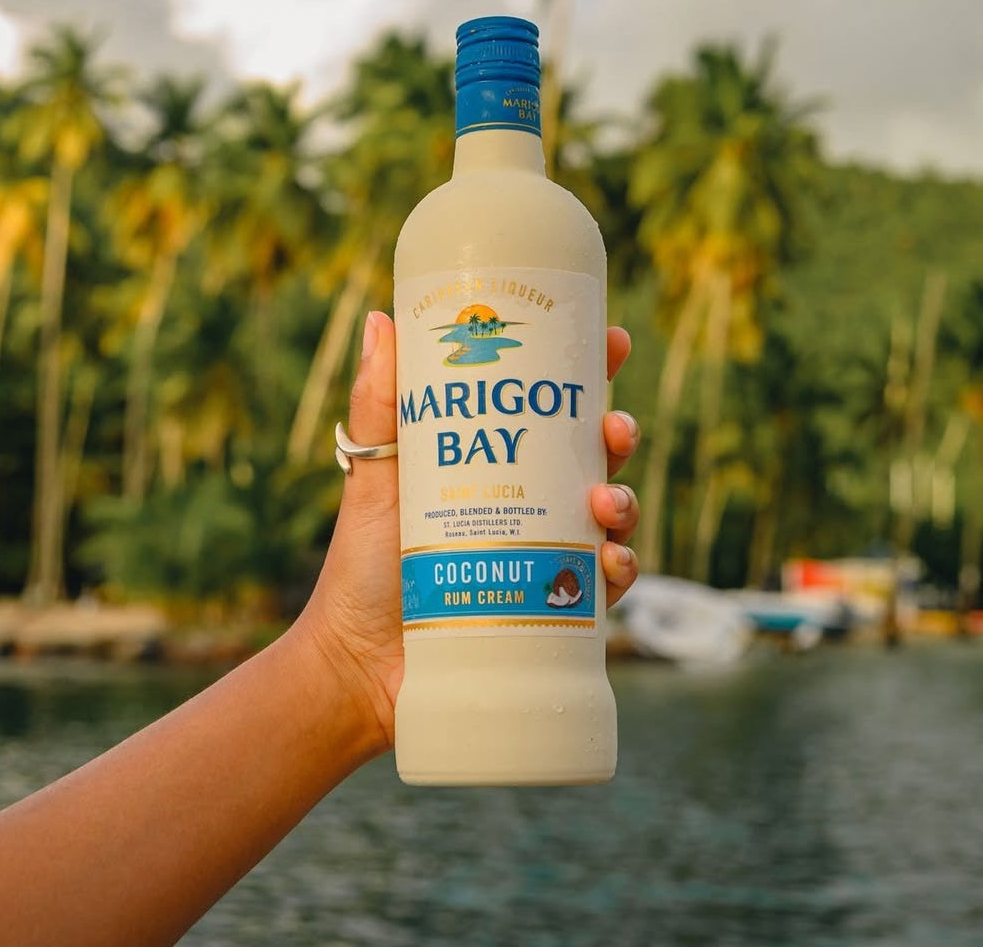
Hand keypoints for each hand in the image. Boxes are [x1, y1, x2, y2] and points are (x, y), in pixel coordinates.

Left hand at [299, 312, 641, 754]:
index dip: (591, 370)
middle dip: (618, 432)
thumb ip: (378, 402)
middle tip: (614, 426)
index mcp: (496, 459)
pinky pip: (604, 586)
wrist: (357, 664)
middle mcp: (528, 501)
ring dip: (624, 500)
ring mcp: (545, 554)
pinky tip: (608, 563)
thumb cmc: (362, 564)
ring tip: (604, 503)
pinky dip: (618, 570)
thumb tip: (379, 319)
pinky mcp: (551, 607)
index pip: (552, 405)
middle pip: (594, 454)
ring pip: (610, 514)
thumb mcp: (375, 474)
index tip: (612, 341)